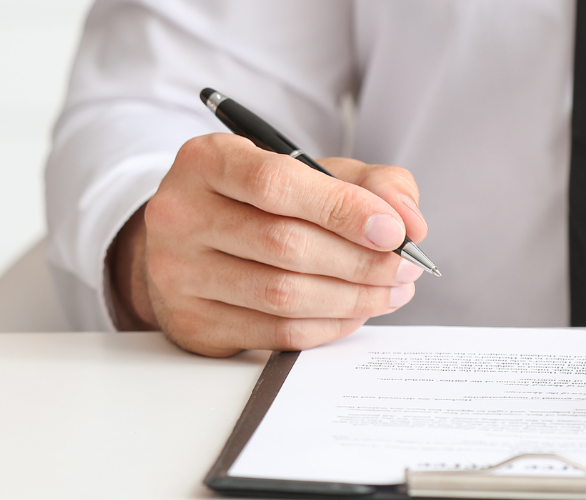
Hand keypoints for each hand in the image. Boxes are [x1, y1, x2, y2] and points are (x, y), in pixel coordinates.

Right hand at [111, 133, 428, 355]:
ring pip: (282, 295)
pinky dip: (327, 326)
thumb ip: (366, 182)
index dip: (341, 209)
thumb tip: (406, 220)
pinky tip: (353, 312)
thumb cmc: (255, 203)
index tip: (392, 230)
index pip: (275, 184)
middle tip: (404, 267)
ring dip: (351, 298)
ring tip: (389, 290)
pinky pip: (275, 333)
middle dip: (359, 260)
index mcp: (205, 162)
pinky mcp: (192, 322)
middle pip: (284, 244)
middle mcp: (179, 215)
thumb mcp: (308, 171)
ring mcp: (178, 274)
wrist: (189, 244)